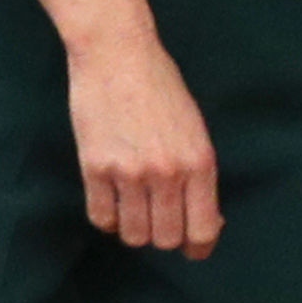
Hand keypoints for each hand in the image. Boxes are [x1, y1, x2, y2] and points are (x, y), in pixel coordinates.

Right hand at [66, 26, 222, 257]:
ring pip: (133, 234)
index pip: (202, 230)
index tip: (191, 249)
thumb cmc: (161, 87)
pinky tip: (111, 201)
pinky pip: (101, 217)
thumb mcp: (195, 129)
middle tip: (157, 221)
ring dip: (133, 229)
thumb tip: (206, 222)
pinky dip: (107, 218)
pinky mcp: (95, 168)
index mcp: (199, 163)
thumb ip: (199, 174)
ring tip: (132, 209)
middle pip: (165, 239)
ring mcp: (129, 173)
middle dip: (163, 237)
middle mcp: (167, 173)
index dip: (197, 247)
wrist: (118, 53)